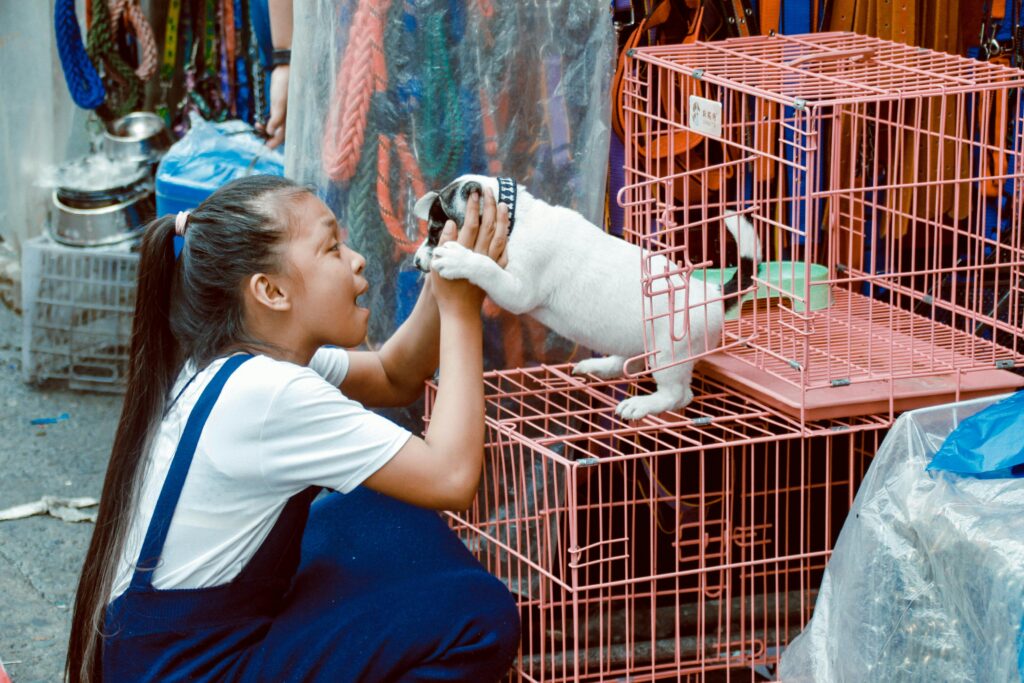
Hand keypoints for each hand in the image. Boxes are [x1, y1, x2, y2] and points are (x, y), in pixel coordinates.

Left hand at [258, 64, 288, 148]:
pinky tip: (260, 120)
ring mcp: (284, 111)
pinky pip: (274, 117)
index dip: (276, 142)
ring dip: (267, 128)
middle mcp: (289, 116)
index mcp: (292, 117)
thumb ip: (276, 119)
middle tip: (260, 139)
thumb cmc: (285, 85)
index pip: (285, 135)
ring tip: (258, 126)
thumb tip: (271, 132)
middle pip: (280, 132)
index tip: (267, 147)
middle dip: (270, 136)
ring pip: (276, 125)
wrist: (286, 69)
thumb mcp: (279, 103)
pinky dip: (267, 121)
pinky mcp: (279, 105)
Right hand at [430, 189, 507, 312]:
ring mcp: (490, 263)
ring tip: (502, 204)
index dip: (473, 207)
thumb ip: (445, 243)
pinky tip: (508, 230)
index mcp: (464, 251)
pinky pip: (504, 251)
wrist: (459, 311)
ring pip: (500, 236)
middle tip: (488, 190)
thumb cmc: (444, 289)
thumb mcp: (437, 266)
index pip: (471, 224)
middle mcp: (480, 255)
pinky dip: (507, 237)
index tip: (474, 193)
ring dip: (502, 218)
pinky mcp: (495, 271)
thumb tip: (452, 223)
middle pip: (488, 226)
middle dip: (489, 206)